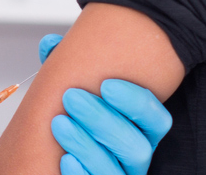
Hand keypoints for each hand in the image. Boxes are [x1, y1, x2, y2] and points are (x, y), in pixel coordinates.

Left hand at [39, 34, 171, 174]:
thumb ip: (65, 65)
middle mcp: (136, 153)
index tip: (106, 84)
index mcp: (140, 127)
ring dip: (87, 145)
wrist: (56, 153)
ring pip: (116, 167)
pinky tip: (64, 158)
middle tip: (71, 97)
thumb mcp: (71, 88)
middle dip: (103, 119)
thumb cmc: (73, 115)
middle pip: (136, 144)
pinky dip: (81, 172)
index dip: (135, 102)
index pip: (155, 118)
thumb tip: (51, 44)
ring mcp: (121, 173)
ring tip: (59, 123)